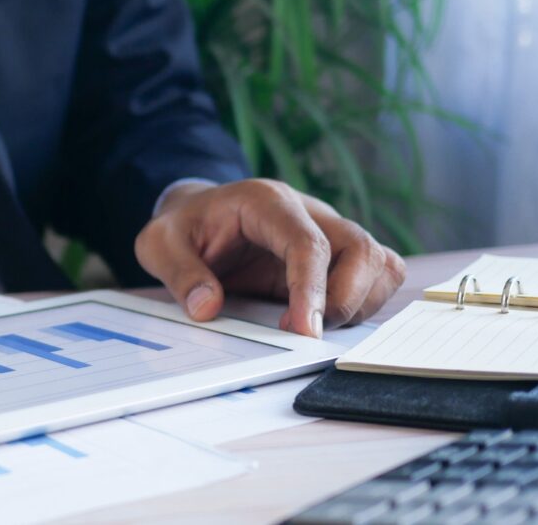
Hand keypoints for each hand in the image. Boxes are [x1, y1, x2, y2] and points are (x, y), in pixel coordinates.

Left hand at [135, 179, 404, 337]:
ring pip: (378, 262)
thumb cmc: (184, 228)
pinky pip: (378, 274)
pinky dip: (365, 302)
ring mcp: (329, 232)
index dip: (312, 288)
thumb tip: (207, 308)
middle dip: (345, 299)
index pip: (308, 242)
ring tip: (313, 326)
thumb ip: (180, 273)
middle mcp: (309, 212)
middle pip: (361, 249)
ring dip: (359, 303)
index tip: (304, 331)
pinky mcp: (337, 256)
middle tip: (305, 334)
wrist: (197, 215)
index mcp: (268, 203)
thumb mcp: (159, 244)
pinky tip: (327, 318)